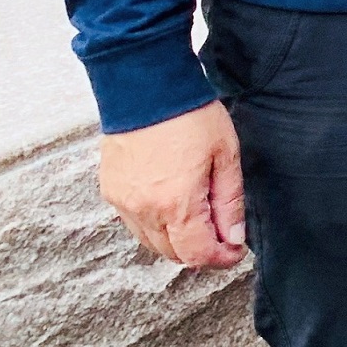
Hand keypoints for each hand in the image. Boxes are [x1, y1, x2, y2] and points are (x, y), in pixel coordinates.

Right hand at [98, 101, 245, 268]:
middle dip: (200, 251)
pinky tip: (170, 204)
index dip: (221, 258)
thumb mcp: (225, 156)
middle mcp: (144, 210)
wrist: (146, 88)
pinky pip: (133, 223)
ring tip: (198, 218)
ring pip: (151, 242)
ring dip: (175, 240)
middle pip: (173, 254)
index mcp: (176, 204)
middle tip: (221, 234)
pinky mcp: (110, 191)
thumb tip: (235, 237)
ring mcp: (123, 202)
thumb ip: (229, 202)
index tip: (236, 250)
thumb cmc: (191, 116)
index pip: (198, 254)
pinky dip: (153, 224)